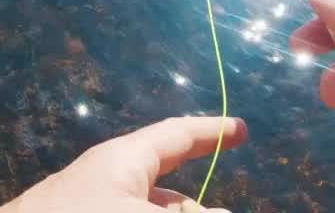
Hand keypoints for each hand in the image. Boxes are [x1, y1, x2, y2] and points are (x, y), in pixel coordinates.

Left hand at [0, 116, 246, 212]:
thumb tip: (219, 211)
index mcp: (125, 160)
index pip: (176, 135)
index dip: (211, 132)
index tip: (241, 130)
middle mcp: (110, 180)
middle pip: (167, 190)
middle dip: (195, 204)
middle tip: (224, 207)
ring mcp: (93, 204)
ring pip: (147, 208)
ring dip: (172, 210)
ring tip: (196, 211)